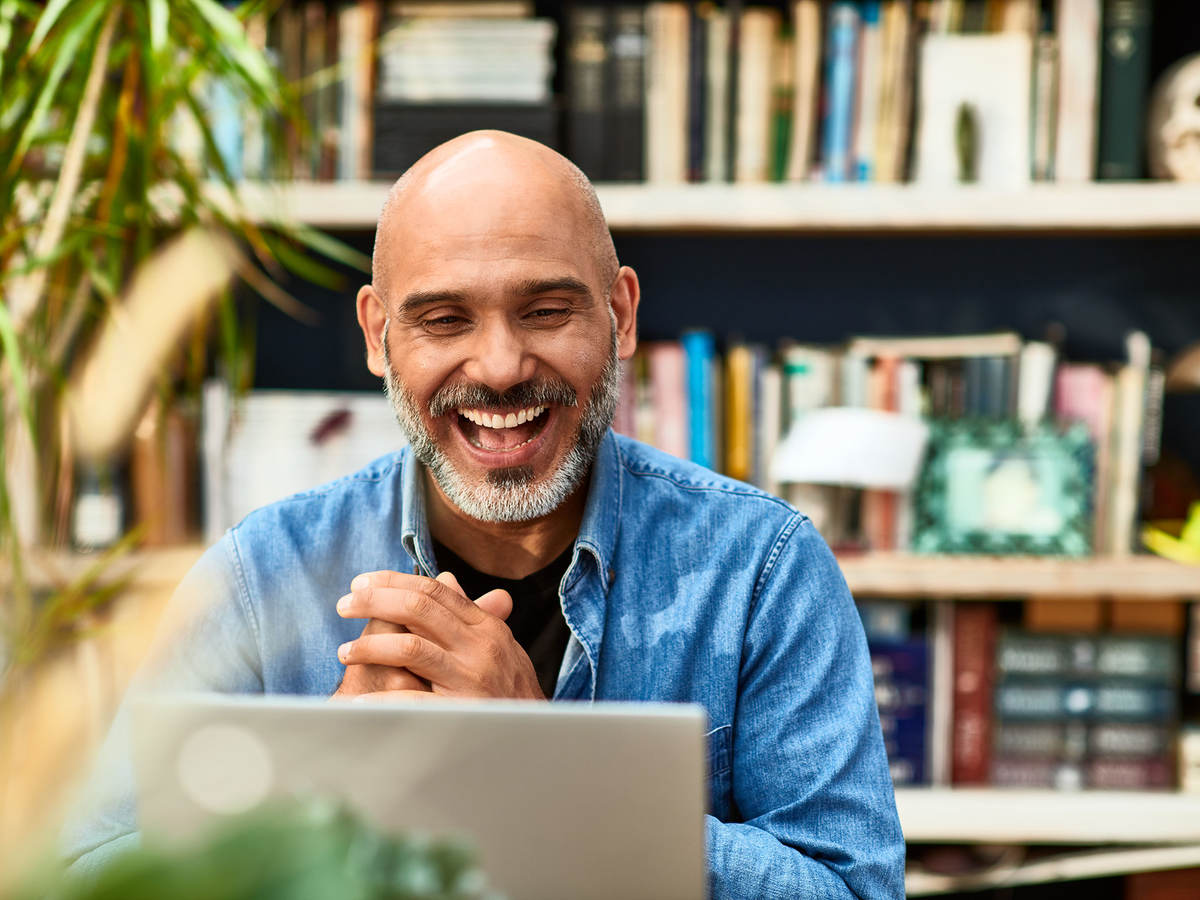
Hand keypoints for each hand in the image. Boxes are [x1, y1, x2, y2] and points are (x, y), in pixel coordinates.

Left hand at [334, 569, 544, 700]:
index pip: (435, 591)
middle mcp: (480, 647)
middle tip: (344, 606)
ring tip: (345, 653)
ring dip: (369, 647)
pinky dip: (380, 702)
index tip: (361, 583)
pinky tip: (358, 703)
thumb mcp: (498, 645)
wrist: (538, 738)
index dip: (394, 582)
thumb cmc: (512, 690)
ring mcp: (472, 679)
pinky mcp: (462, 712)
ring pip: (411, 648)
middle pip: (419, 609)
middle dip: (374, 602)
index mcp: (486, 627)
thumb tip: (445, 579)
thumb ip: (469, 613)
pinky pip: (412, 702)